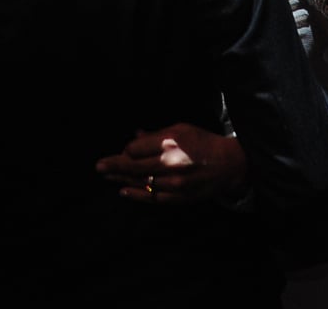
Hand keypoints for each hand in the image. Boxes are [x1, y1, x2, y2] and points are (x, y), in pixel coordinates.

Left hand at [95, 122, 247, 203]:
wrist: (229, 165)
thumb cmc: (203, 142)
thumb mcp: (180, 129)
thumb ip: (156, 135)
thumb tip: (135, 136)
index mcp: (170, 142)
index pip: (136, 149)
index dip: (127, 150)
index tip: (124, 150)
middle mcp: (170, 164)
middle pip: (134, 167)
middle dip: (114, 166)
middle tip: (98, 167)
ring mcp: (175, 183)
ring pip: (141, 183)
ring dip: (121, 180)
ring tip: (106, 177)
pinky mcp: (180, 197)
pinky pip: (154, 198)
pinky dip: (137, 195)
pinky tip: (123, 192)